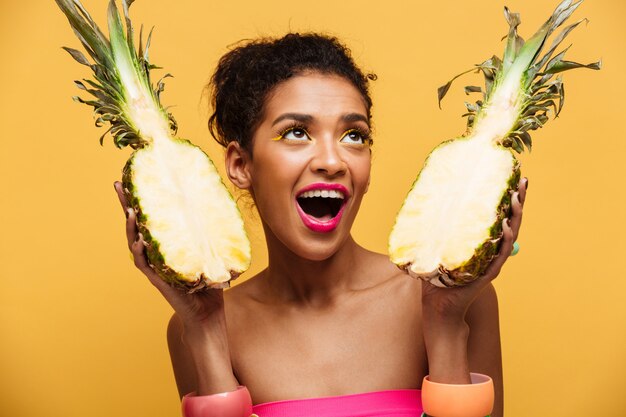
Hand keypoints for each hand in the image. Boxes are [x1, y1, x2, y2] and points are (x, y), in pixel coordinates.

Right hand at [113, 181, 226, 329]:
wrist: (208, 315)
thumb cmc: (211, 284)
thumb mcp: (212, 254)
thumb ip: (213, 235)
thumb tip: (226, 208)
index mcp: (167, 246)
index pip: (151, 219)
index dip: (142, 200)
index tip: (134, 179)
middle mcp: (157, 254)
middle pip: (137, 226)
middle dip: (127, 205)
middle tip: (118, 184)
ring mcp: (155, 267)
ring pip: (135, 243)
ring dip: (131, 227)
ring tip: (130, 210)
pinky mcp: (159, 281)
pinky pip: (145, 265)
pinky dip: (140, 253)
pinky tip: (140, 241)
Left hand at [421, 177, 527, 321]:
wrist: (438, 307)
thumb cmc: (436, 278)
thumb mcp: (435, 247)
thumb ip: (433, 229)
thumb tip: (423, 202)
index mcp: (483, 243)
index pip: (499, 216)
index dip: (507, 198)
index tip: (513, 177)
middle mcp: (491, 251)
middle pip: (510, 222)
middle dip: (517, 202)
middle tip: (522, 181)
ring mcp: (491, 262)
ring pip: (509, 236)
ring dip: (514, 217)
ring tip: (515, 198)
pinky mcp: (487, 274)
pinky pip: (499, 256)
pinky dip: (504, 241)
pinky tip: (506, 227)